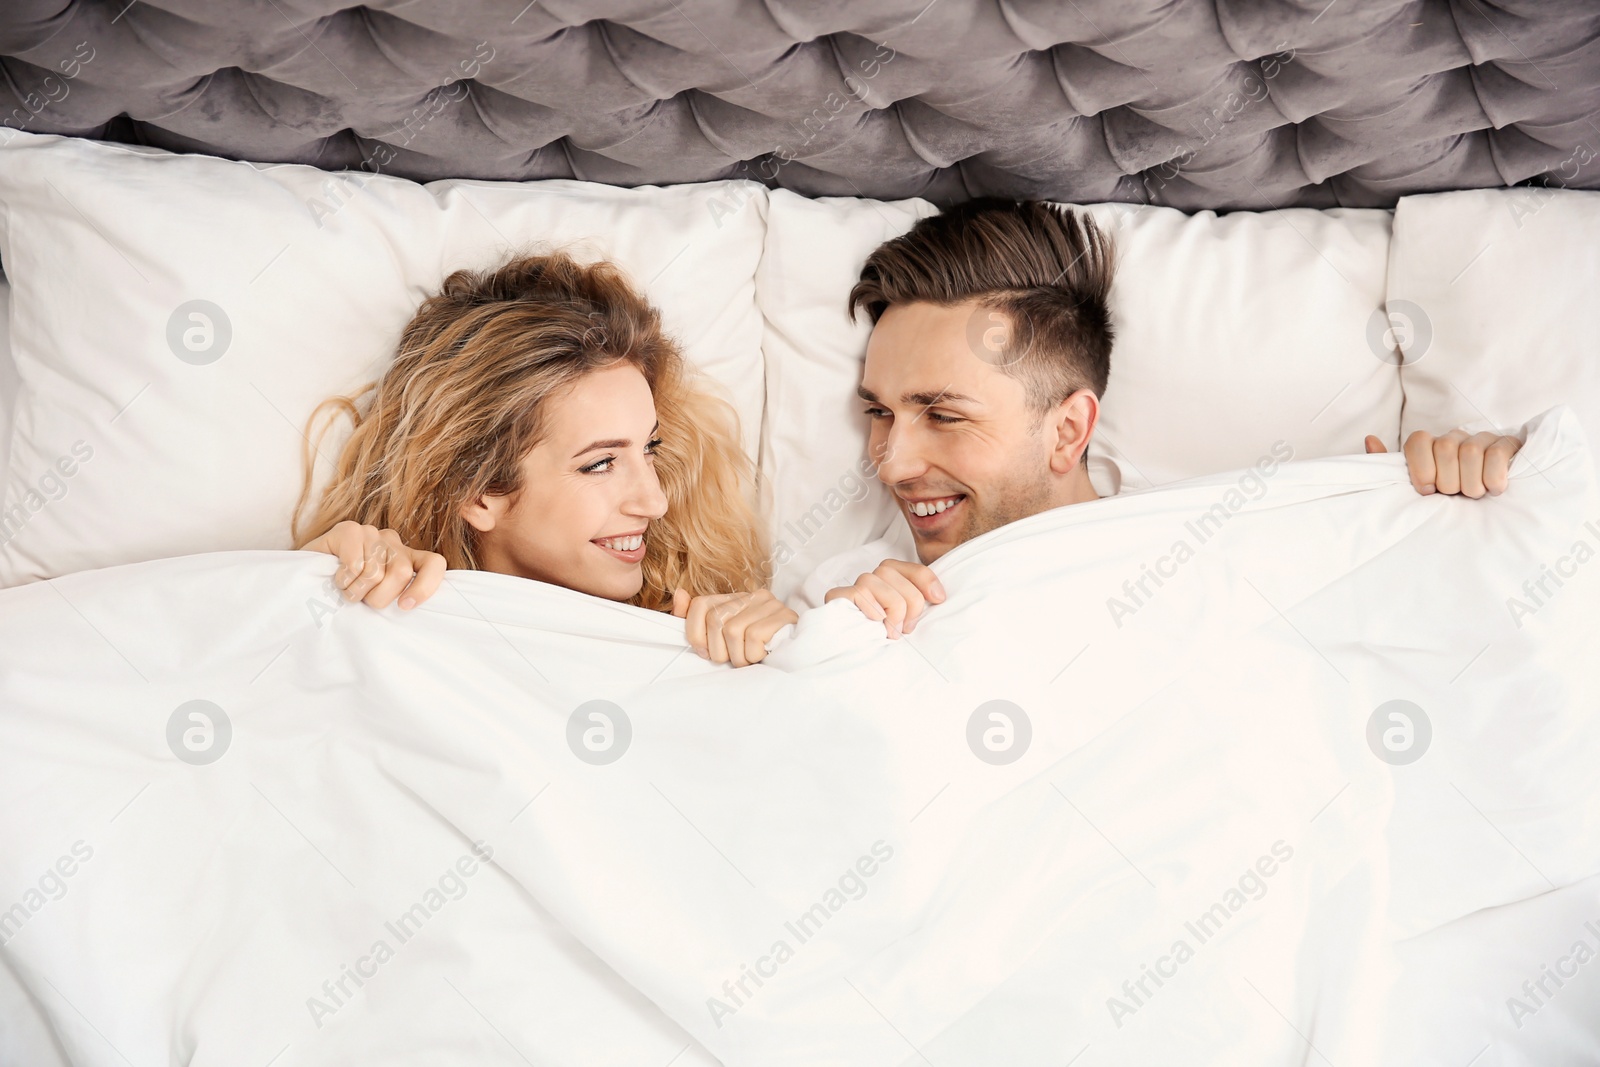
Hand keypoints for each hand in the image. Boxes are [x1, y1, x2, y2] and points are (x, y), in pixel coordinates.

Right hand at [302, 521, 446, 609]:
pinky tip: (337, 578)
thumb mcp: (376, 599)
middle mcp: (393, 542)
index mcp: (407, 559)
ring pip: (375, 572)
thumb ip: (397, 599)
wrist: (305, 580)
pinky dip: (344, 580)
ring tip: (346, 591)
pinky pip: (355, 563)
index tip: (405, 606)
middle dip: (379, 597)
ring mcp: (371, 533)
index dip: (425, 586)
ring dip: (356, 591)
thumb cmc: (346, 594)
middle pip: (401, 573)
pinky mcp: (348, 529)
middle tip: (362, 601)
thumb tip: (410, 610)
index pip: (435, 564)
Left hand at [672, 588, 797, 666]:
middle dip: (719, 650)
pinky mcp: (783, 615)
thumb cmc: (755, 653)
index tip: (704, 651)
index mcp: (734, 599)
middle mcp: (751, 596)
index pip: (701, 604)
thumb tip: (679, 594)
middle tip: (733, 659)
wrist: (798, 659)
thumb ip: (696, 621)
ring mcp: (768, 604)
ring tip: (749, 659)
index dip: (695, 632)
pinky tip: (762, 656)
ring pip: (732, 631)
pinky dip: (753, 654)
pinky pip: (753, 637)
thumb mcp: (722, 641)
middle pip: (715, 620)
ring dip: (738, 656)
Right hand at [822, 559, 945, 638]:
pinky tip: (873, 624)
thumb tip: (939, 597)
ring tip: (889, 631)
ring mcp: (854, 589)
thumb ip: (920, 606)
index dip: (928, 581)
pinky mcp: (837, 598)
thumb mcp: (909, 623)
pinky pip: (858, 593)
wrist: (854, 661)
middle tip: (906, 628)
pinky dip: (871, 610)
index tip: (938, 600)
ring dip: (890, 610)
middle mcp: (873, 580)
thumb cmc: (885, 641)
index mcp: (893, 582)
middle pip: (893, 573)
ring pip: (874, 580)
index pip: (912, 568)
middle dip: (908, 603)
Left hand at [1364, 429, 1522, 497]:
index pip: (1418, 440)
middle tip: (1455, 496)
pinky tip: (1494, 489)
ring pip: (1469, 451)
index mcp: (1431, 446)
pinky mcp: (1507, 444)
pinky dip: (1493, 476)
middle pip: (1444, 448)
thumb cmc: (1449, 498)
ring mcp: (1482, 438)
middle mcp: (1454, 437)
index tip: (1427, 491)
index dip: (1420, 468)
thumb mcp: (1419, 489)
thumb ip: (1394, 469)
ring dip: (1471, 483)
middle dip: (1448, 481)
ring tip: (1474, 495)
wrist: (1491, 506)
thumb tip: (1370, 440)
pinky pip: (1497, 453)